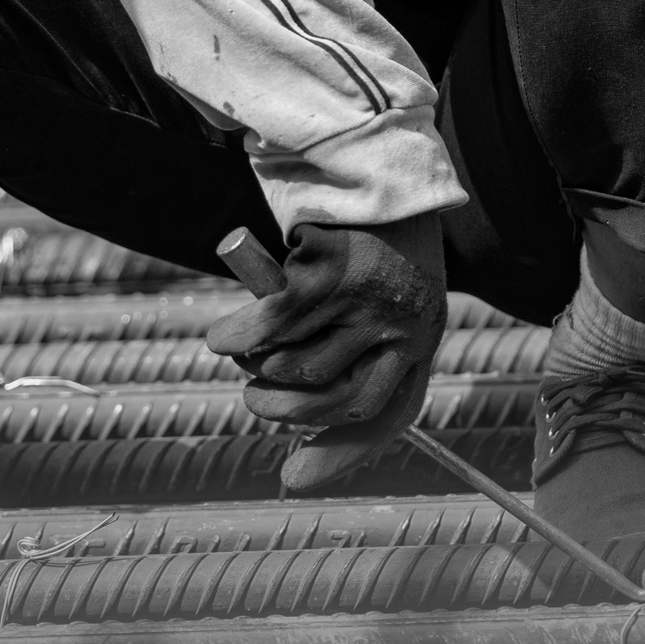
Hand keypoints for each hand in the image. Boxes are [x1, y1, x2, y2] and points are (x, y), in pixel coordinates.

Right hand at [206, 213, 446, 492]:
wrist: (379, 165)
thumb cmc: (376, 241)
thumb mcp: (388, 299)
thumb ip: (359, 353)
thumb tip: (298, 438)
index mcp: (422, 337)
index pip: (389, 415)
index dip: (339, 455)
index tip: (290, 478)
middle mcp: (405, 327)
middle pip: (340, 400)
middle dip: (286, 410)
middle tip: (255, 398)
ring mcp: (371, 303)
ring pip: (300, 366)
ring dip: (261, 370)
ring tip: (246, 356)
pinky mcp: (332, 274)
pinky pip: (274, 324)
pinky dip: (240, 336)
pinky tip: (222, 339)